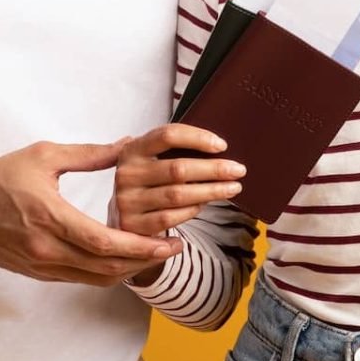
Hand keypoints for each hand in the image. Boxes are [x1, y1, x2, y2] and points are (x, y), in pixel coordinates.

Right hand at [0, 140, 181, 285]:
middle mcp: (47, 248)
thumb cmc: (0, 177)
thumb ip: (89, 154)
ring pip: (95, 278)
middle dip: (145, 261)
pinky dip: (106, 272)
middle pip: (106, 267)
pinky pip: (80, 279)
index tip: (169, 242)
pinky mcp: (37, 273)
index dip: (141, 247)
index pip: (104, 242)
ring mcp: (41, 265)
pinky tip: (123, 259)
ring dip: (128, 270)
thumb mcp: (44, 155)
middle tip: (173, 250)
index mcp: (51, 217)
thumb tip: (127, 144)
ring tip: (155, 255)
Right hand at [111, 124, 245, 235]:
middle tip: (239, 170)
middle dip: (214, 169)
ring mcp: (127, 200)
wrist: (120, 218)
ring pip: (178, 195)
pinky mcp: (133, 225)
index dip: (197, 138)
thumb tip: (218, 147)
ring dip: (210, 191)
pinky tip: (205, 205)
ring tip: (232, 188)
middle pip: (178, 168)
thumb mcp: (151, 160)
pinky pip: (170, 217)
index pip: (168, 135)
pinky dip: (192, 210)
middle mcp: (127, 173)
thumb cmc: (147, 183)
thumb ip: (173, 151)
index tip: (222, 145)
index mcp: (133, 149)